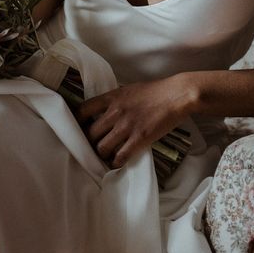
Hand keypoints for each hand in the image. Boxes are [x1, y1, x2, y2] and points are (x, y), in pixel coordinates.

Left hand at [74, 74, 193, 169]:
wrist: (176, 95)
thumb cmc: (155, 91)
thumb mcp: (129, 90)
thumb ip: (115, 101)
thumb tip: (103, 112)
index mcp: (112, 97)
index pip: (83, 110)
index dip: (76, 123)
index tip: (76, 130)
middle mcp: (115, 112)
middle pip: (89, 133)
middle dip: (88, 143)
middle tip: (91, 148)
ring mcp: (126, 126)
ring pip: (101, 148)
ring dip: (101, 154)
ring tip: (105, 156)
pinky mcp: (139, 138)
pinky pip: (120, 157)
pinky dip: (116, 162)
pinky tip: (117, 162)